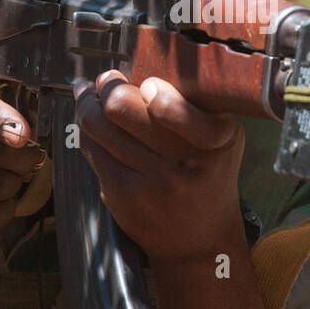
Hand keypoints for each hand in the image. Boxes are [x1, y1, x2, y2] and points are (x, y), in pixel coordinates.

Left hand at [73, 70, 245, 264]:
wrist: (199, 240)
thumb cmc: (208, 176)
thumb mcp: (222, 140)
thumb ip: (195, 106)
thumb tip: (140, 69)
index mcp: (216, 141)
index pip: (176, 109)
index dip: (152, 92)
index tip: (145, 84)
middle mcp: (183, 163)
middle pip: (122, 108)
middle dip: (107, 85)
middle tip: (107, 78)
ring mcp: (149, 182)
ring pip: (98, 125)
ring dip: (88, 102)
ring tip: (89, 93)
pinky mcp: (122, 195)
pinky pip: (91, 148)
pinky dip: (87, 130)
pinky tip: (91, 121)